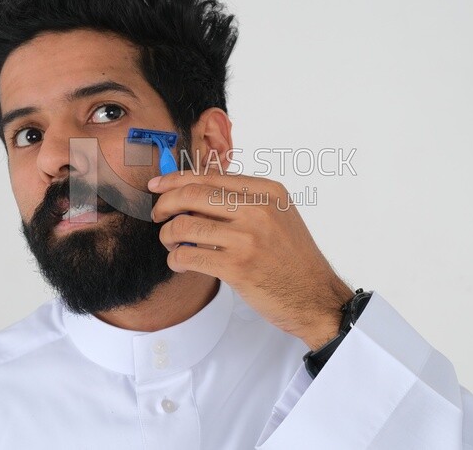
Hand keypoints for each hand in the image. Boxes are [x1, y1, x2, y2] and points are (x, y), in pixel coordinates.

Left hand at [149, 171, 354, 349]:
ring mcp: (247, 238)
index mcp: (267, 191)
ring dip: (168, 235)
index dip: (175, 180)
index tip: (157, 186)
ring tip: (172, 244)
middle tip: (158, 216)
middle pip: (191, 195)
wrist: (316, 297)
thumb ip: (243, 200)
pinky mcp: (237, 267)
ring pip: (184, 226)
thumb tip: (196, 188)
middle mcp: (257, 209)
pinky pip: (187, 256)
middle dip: (165, 204)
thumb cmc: (293, 259)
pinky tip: (181, 263)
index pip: (209, 176)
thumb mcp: (278, 216)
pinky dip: (176, 259)